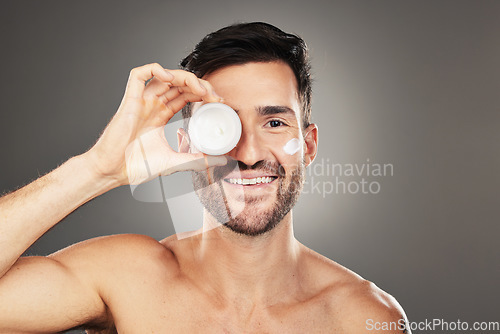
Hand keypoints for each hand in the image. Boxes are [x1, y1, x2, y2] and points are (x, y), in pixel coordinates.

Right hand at [84, 63, 225, 185]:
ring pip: (163, 75)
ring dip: (185, 77)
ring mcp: (141, 101)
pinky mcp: (129, 100)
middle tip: (214, 96)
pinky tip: (169, 77)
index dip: (202, 94)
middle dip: (199, 85)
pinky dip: (154, 69)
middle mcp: (152, 104)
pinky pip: (138, 74)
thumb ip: (197, 160)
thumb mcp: (174, 162)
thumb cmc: (135, 166)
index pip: (185, 95)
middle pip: (178, 83)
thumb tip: (220, 160)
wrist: (112, 172)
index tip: (218, 102)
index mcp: (161, 115)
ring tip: (201, 89)